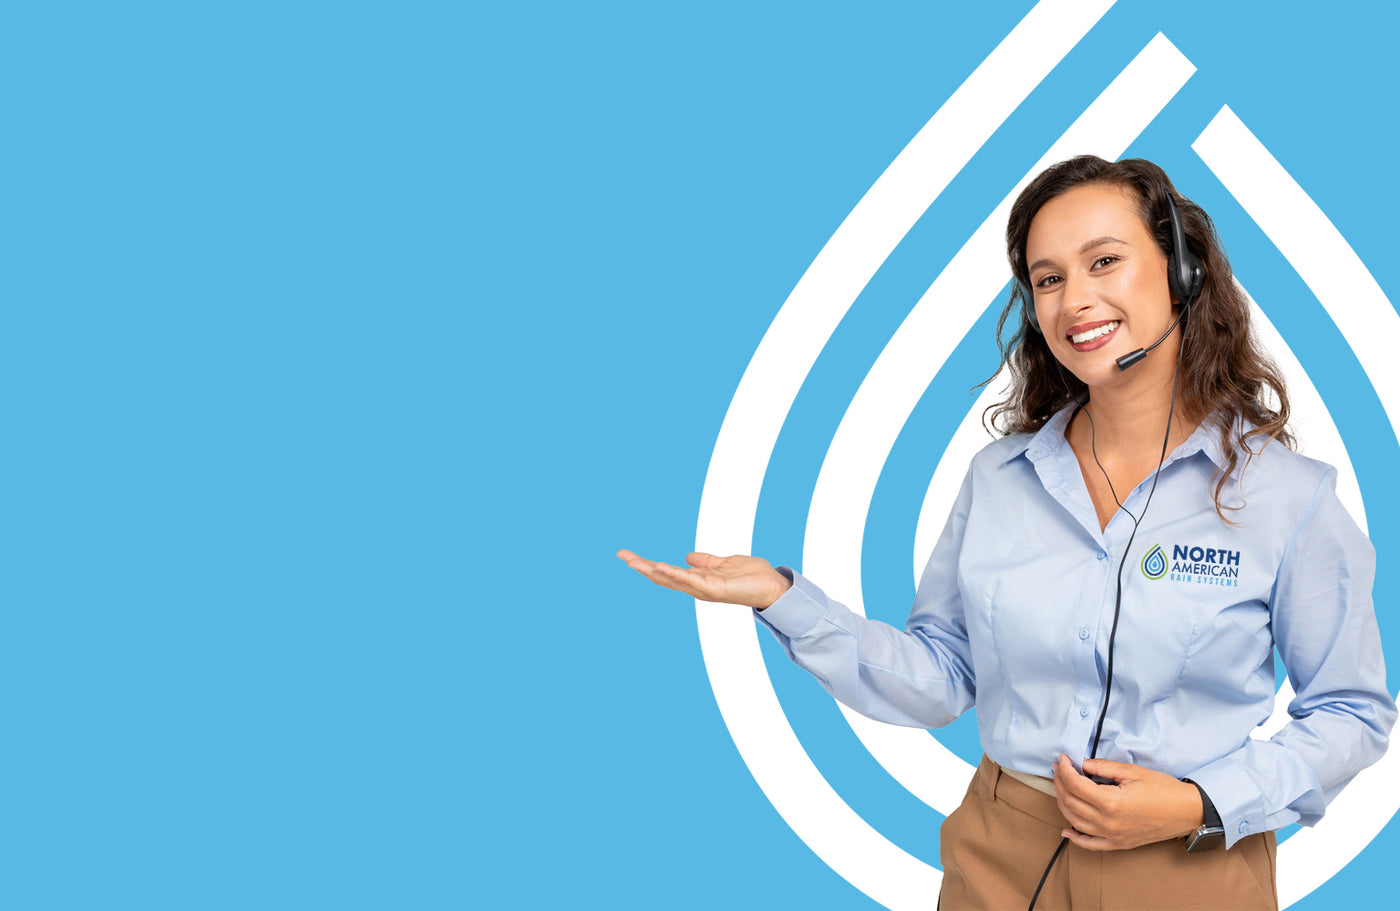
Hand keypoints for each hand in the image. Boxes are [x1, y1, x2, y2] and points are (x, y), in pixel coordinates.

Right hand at [616, 549, 791, 608]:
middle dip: (641, 567)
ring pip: (672, 580)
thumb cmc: (752, 576)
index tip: (628, 555)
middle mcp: (696, 587)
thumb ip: (705, 561)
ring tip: (633, 562)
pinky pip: (691, 580)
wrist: (772, 586)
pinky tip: (661, 566)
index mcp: (696, 581)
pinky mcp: (715, 589)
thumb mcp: (723, 563)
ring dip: (652, 570)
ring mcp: (704, 590)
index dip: (647, 565)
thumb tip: (688, 557)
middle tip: (621, 555)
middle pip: (662, 578)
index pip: (666, 573)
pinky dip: (675, 574)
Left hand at [1051, 754, 1203, 850]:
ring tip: (1060, 788)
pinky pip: (1091, 845)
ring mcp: (1113, 836)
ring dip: (1063, 804)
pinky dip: (1076, 838)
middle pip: (1071, 802)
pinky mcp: (1119, 844)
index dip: (1064, 770)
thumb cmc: (1163, 789)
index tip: (1062, 759)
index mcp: (1111, 802)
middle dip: (1060, 783)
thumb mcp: (1132, 771)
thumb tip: (1082, 763)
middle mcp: (1108, 822)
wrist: (1187, 811)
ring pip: (1076, 821)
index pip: (1076, 785)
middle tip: (1058, 769)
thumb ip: (1104, 767)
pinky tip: (1066, 830)